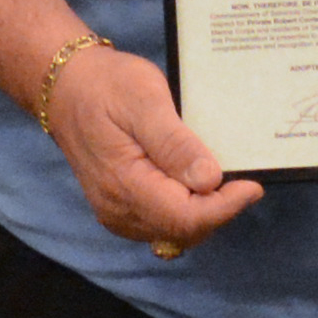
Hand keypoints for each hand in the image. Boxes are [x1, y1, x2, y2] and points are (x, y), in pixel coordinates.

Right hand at [46, 40, 262, 257]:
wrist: (66, 86)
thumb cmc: (106, 85)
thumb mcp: (144, 100)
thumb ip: (175, 143)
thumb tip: (209, 179)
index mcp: (124, 185)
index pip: (186, 218)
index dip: (225, 207)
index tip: (252, 185)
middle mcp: (119, 210)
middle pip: (185, 230)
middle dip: (219, 209)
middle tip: (242, 177)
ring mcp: (117, 213)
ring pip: (176, 232)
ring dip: (205, 212)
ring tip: (224, 179)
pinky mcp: (120, 208)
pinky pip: (163, 223)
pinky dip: (187, 210)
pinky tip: (197, 183)